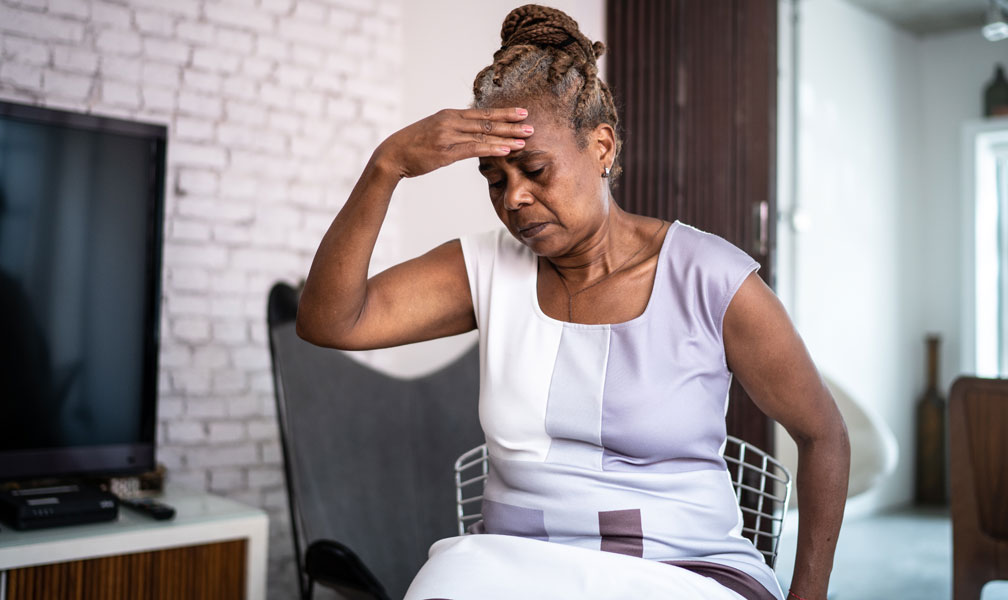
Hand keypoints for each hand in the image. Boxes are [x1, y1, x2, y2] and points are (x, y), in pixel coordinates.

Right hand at [373, 107, 532, 179]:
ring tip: (525, 139)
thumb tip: (470, 133)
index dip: (503, 113)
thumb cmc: (413, 145)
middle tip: (531, 124)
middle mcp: (451, 122)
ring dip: (507, 136)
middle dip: (511, 123)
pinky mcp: (446, 152)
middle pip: (487, 121)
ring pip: (484, 134)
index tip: (521, 113)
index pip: (482, 113)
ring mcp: (448, 136)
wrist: (392, 154)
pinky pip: (474, 149)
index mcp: (449, 115)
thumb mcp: (434, 131)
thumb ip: (453, 130)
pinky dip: (492, 148)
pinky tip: (506, 149)